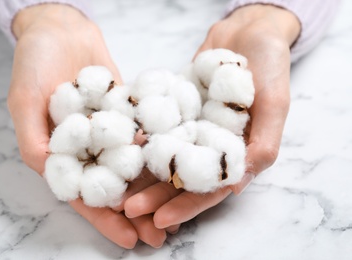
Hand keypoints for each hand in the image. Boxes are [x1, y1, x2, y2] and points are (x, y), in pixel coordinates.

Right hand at [8, 4, 165, 247]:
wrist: (61, 29)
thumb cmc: (35, 61)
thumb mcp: (25, 100)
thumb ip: (36, 139)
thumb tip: (50, 171)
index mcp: (60, 155)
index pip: (84, 195)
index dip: (105, 219)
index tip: (130, 239)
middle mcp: (87, 148)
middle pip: (113, 188)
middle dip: (136, 213)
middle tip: (161, 237)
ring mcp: (108, 132)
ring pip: (132, 168)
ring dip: (151, 190)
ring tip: (175, 211)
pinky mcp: (126, 114)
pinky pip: (143, 136)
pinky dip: (157, 153)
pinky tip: (176, 168)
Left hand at [124, 4, 300, 229]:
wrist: (248, 30)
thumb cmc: (270, 65)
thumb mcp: (275, 103)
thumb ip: (263, 144)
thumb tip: (237, 186)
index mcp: (236, 154)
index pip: (210, 189)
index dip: (187, 206)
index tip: (159, 219)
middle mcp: (210, 145)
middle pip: (181, 178)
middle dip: (155, 195)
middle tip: (127, 208)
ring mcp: (191, 128)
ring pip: (164, 157)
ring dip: (142, 173)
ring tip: (116, 188)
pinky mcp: (176, 109)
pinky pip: (156, 126)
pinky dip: (140, 138)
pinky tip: (121, 148)